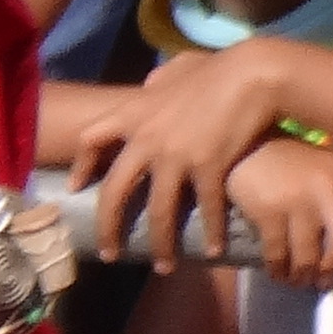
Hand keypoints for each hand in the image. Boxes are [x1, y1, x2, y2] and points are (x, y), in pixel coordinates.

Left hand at [75, 42, 291, 265]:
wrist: (255, 72)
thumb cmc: (218, 68)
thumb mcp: (177, 70)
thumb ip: (158, 81)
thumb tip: (149, 84)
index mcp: (133, 114)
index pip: (90, 140)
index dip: (81, 166)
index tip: (77, 188)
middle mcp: (146, 140)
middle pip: (114, 192)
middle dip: (108, 227)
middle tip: (108, 253)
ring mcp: (176, 156)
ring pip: (158, 211)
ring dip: (160, 244)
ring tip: (163, 266)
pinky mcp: (209, 167)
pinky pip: (205, 208)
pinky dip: (211, 232)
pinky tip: (214, 249)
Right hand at [224, 133, 332, 283]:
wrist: (243, 149)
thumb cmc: (288, 161)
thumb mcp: (325, 168)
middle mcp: (331, 187)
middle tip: (327, 279)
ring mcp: (299, 201)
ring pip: (309, 258)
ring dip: (302, 277)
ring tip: (298, 280)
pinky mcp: (269, 213)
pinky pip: (278, 256)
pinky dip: (278, 271)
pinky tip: (278, 273)